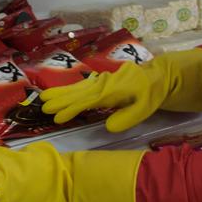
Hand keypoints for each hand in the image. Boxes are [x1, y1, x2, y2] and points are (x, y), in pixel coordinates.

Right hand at [40, 49, 201, 132]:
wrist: (158, 76)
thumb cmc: (151, 94)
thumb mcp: (144, 108)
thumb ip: (127, 117)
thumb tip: (108, 125)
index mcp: (113, 91)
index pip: (88, 101)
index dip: (72, 109)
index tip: (57, 117)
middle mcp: (104, 84)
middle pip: (79, 92)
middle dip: (61, 99)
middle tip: (43, 106)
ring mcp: (103, 81)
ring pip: (79, 87)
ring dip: (62, 93)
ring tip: (45, 99)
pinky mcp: (103, 82)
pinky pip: (83, 86)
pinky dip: (70, 90)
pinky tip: (62, 94)